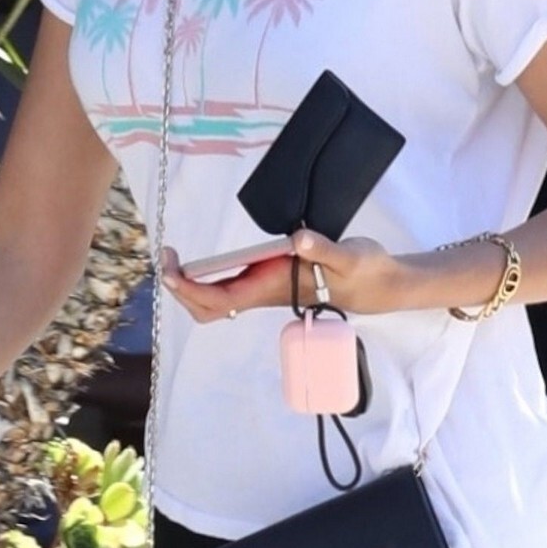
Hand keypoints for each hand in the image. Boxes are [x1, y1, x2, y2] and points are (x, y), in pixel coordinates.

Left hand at [161, 230, 404, 323]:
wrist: (379, 285)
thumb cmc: (363, 271)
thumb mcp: (349, 255)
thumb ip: (324, 248)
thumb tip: (298, 240)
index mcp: (274, 288)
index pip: (222, 299)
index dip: (192, 289)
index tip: (173, 270)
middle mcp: (264, 293)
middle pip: (209, 307)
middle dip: (182, 288)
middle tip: (167, 257)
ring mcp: (265, 290)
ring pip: (216, 302)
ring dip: (191, 286)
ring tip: (176, 260)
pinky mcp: (269, 282)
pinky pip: (228, 289)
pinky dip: (207, 280)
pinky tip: (201, 263)